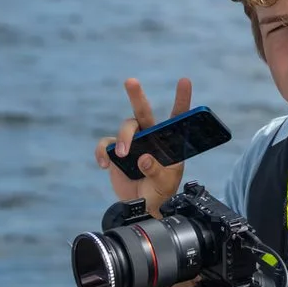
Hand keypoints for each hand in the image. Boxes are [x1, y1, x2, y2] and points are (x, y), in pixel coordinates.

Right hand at [95, 78, 191, 214]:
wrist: (142, 206)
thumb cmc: (160, 192)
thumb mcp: (164, 185)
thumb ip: (157, 172)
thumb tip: (144, 159)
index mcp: (168, 141)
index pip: (177, 117)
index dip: (181, 99)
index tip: (185, 80)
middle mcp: (150, 136)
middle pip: (143, 111)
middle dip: (137, 95)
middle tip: (130, 81)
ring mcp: (132, 142)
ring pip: (126, 127)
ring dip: (123, 138)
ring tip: (122, 154)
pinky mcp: (114, 152)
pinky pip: (104, 144)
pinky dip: (102, 152)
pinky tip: (105, 165)